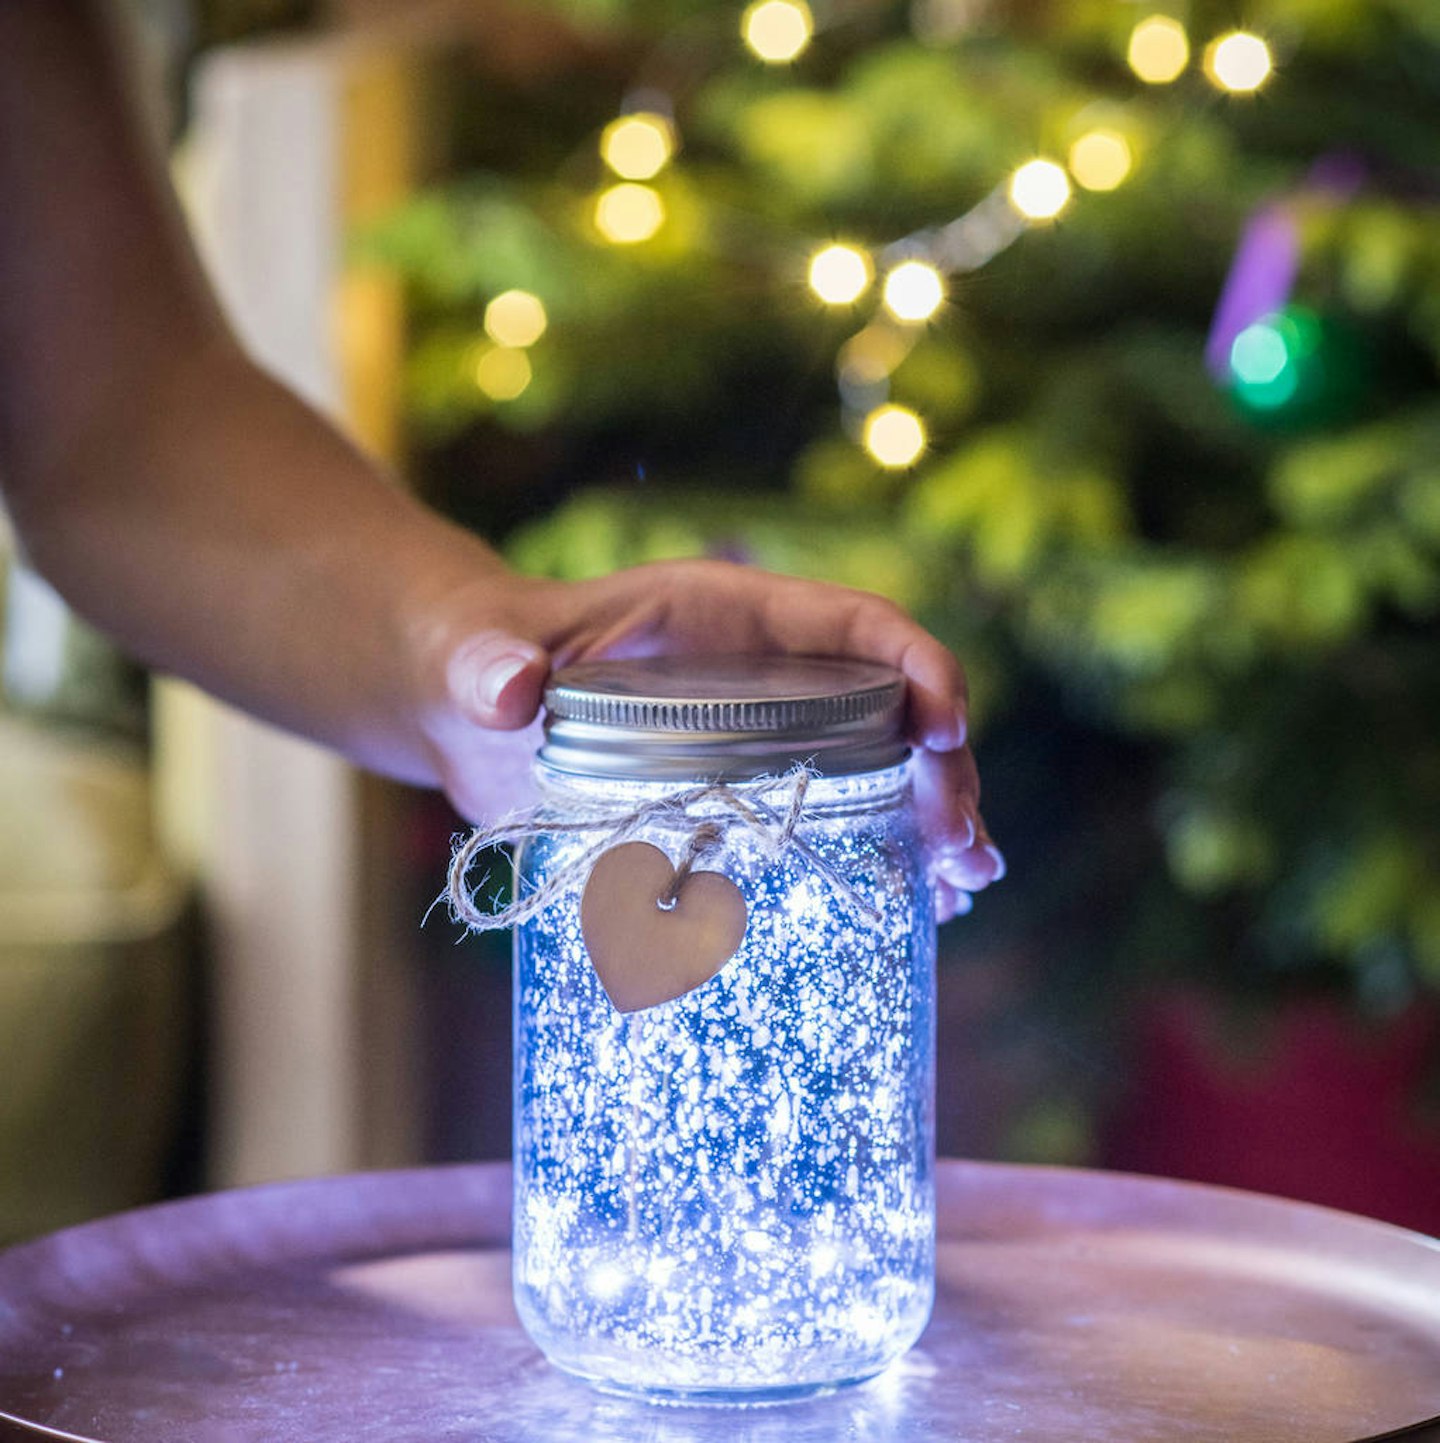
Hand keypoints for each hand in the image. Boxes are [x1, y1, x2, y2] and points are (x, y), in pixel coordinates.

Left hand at [410, 558, 1003, 920]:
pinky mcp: (743, 795)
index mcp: (728, 617)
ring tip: (965, 886)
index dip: (914, 663)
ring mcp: (763, 737)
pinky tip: (919, 910)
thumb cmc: (481, 656)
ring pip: (877, 770)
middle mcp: (765, 672)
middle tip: (965, 849)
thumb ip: (492, 665)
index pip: (850, 623)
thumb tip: (509, 691)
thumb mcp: (481, 656)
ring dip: (930, 823)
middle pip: (886, 708)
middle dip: (941, 771)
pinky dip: (882, 858)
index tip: (945, 726)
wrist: (467, 708)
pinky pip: (834, 818)